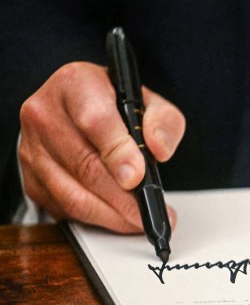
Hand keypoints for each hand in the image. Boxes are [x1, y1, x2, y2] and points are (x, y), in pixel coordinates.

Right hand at [18, 61, 185, 231]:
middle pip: (84, 164)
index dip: (118, 152)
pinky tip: (119, 218)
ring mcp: (32, 148)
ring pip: (72, 194)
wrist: (81, 110)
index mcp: (75, 84)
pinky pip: (64, 208)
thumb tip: (159, 149)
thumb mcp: (148, 102)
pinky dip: (96, 219)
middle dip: (122, 196)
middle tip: (150, 210)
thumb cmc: (115, 106)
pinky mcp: (31, 179)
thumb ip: (163, 121)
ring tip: (140, 220)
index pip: (95, 120)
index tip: (138, 176)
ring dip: (112, 214)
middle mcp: (45, 113)